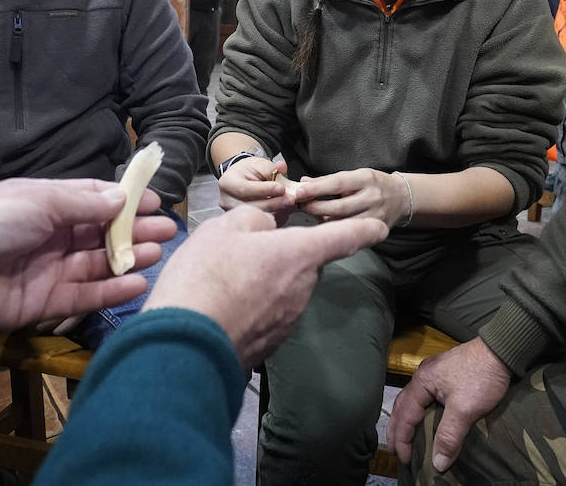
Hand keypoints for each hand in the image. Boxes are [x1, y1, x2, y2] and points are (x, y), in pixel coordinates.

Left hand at [0, 178, 174, 335]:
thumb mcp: (38, 201)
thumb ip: (82, 204)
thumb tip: (122, 197)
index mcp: (47, 205)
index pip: (94, 200)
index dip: (125, 201)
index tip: (156, 202)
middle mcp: (52, 237)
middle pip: (101, 234)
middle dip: (135, 231)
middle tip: (168, 231)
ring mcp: (49, 271)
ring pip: (97, 265)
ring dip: (128, 259)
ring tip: (158, 254)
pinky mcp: (44, 304)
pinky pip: (84, 296)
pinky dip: (110, 291)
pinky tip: (136, 284)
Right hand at [143, 206, 387, 368]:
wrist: (186, 344)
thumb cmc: (206, 275)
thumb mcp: (224, 228)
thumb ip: (254, 219)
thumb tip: (266, 227)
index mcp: (299, 253)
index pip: (345, 237)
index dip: (364, 229)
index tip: (380, 227)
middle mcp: (304, 287)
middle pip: (305, 263)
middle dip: (285, 255)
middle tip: (244, 251)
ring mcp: (289, 319)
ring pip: (286, 289)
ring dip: (266, 282)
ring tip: (224, 281)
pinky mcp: (272, 343)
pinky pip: (270, 314)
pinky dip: (254, 307)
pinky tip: (224, 306)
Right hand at [217, 156, 292, 219]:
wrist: (242, 178)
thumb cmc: (249, 171)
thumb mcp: (258, 164)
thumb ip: (270, 167)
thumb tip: (281, 167)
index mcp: (227, 183)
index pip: (245, 189)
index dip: (265, 190)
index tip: (281, 188)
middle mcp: (227, 200)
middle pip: (251, 206)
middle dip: (273, 203)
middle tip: (290, 199)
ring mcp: (234, 213)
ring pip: (256, 216)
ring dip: (276, 211)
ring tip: (289, 205)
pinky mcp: (243, 221)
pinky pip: (260, 223)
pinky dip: (275, 218)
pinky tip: (284, 211)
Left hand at [293, 167, 408, 227]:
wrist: (402, 197)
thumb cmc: (374, 183)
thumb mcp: (356, 175)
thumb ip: (331, 180)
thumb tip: (304, 182)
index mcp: (366, 179)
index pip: (337, 184)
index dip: (316, 188)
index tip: (299, 191)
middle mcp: (372, 198)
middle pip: (338, 207)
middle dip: (315, 207)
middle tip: (300, 205)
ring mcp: (374, 216)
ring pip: (343, 222)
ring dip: (323, 219)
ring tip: (311, 213)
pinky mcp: (375, 229)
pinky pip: (350, 232)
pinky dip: (335, 228)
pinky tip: (327, 223)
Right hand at [388, 338, 511, 472]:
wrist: (500, 350)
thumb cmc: (481, 377)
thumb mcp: (465, 409)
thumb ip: (449, 436)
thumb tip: (437, 464)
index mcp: (422, 382)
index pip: (405, 415)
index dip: (402, 439)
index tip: (403, 460)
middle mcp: (422, 375)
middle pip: (402, 405)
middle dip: (396, 429)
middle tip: (393, 450)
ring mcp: (433, 372)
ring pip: (412, 399)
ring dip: (405, 419)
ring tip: (403, 437)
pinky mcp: (445, 373)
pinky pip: (423, 395)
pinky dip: (417, 410)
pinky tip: (423, 416)